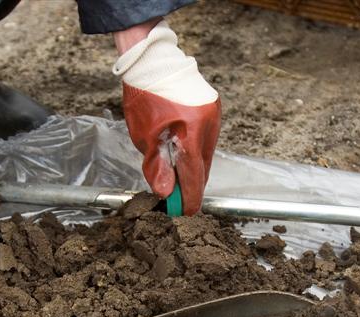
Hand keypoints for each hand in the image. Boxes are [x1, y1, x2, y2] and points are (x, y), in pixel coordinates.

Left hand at [114, 21, 220, 214]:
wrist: (151, 61)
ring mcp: (214, 116)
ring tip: (178, 179)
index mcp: (193, 133)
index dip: (190, 198)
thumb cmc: (144, 96)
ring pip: (206, 154)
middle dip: (192, 185)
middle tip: (179, 201)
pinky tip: (183, 155)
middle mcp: (209, 125)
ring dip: (193, 168)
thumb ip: (157, 167)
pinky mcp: (213, 109)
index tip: (186, 213)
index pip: (194, 176)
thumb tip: (167, 192)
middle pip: (203, 167)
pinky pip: (207, 139)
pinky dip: (196, 151)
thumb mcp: (145, 137)